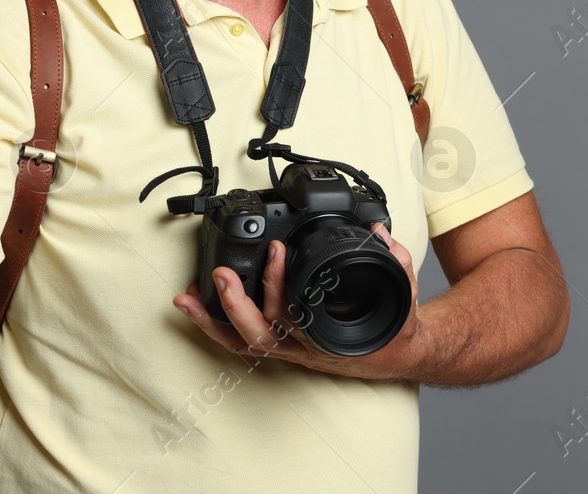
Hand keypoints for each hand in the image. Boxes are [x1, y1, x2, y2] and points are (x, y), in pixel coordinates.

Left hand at [174, 222, 426, 381]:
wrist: (393, 355)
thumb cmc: (391, 327)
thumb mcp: (401, 293)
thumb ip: (394, 261)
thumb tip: (380, 232)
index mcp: (328, 336)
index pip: (298, 315)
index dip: (281, 286)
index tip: (278, 250)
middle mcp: (303, 347)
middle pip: (261, 333)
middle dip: (237, 304)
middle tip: (223, 273)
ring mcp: (288, 349)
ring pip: (243, 343)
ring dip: (212, 321)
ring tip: (186, 298)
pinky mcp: (278, 345)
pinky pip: (241, 341)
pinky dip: (214, 327)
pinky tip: (194, 307)